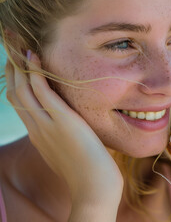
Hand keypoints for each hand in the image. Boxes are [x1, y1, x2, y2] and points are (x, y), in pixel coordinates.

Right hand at [4, 51, 122, 220]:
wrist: (95, 189)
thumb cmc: (90, 173)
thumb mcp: (73, 151)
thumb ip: (68, 137)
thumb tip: (76, 128)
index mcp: (39, 135)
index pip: (21, 103)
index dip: (16, 82)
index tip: (17, 65)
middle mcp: (37, 128)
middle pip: (16, 93)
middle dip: (12, 69)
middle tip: (11, 47)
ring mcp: (47, 125)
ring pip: (23, 89)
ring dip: (19, 65)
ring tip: (17, 45)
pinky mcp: (62, 122)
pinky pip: (42, 93)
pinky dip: (36, 74)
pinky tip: (34, 58)